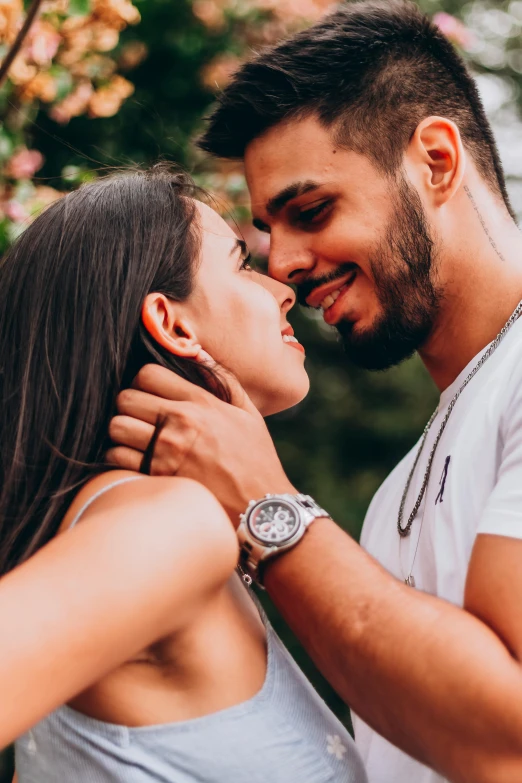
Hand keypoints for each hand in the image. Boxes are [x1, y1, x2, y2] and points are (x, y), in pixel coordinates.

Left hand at [107, 365, 295, 525]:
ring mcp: (166, 451)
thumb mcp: (248, 413)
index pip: (147, 374)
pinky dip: (119, 459)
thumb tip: (198, 351)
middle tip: (140, 418)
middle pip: (126, 399)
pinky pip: (117, 458)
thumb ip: (223, 380)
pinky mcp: (157, 477)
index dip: (143, 382)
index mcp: (200, 402)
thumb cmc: (255, 459)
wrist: (259, 506)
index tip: (150, 394)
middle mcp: (180, 422)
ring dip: (122, 433)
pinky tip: (134, 461)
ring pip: (117, 427)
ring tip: (135, 440)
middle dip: (129, 406)